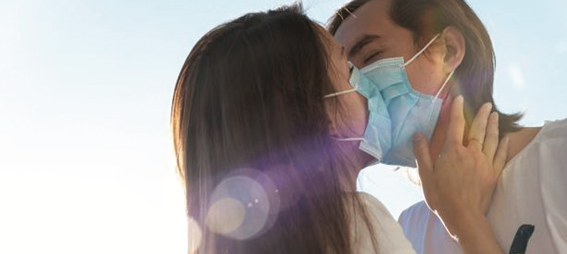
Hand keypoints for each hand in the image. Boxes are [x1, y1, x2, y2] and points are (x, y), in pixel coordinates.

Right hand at [413, 95, 508, 235]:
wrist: (463, 216)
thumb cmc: (441, 196)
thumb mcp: (425, 175)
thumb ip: (422, 153)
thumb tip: (417, 134)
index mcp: (453, 151)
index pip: (456, 125)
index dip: (457, 110)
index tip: (459, 99)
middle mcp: (471, 153)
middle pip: (478, 130)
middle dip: (482, 115)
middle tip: (487, 104)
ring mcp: (484, 163)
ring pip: (491, 140)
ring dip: (493, 126)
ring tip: (496, 115)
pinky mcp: (493, 174)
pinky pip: (500, 156)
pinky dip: (503, 146)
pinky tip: (505, 138)